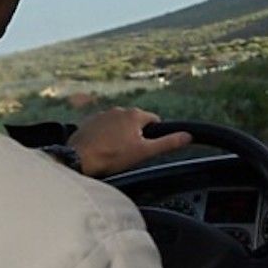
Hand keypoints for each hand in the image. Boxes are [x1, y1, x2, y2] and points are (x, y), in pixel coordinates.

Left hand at [66, 107, 191, 177]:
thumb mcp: (145, 152)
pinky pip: (104, 128)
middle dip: (136, 136)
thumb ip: (168, 143)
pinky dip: (105, 137)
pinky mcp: (89, 122)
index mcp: (135, 115)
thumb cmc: (112, 156)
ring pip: (119, 125)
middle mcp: (119, 109)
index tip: (147, 148)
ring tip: (114, 153)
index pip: (155, 121)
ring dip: (120, 135)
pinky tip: (102, 150)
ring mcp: (102, 114)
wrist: (79, 158)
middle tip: (130, 154)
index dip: (154, 136)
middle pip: (136, 123)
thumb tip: (188, 136)